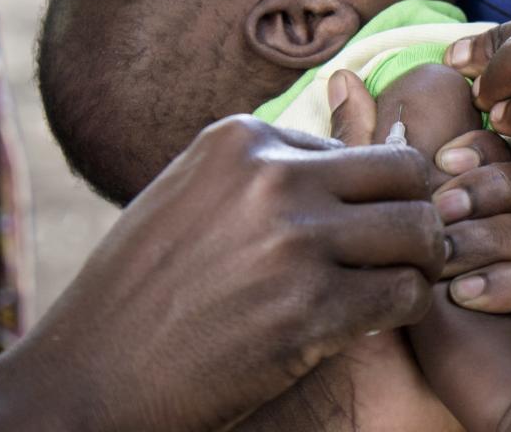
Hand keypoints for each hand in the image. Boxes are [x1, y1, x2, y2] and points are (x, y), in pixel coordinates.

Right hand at [0, 116, 445, 431]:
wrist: (88, 376)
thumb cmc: (144, 288)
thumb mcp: (195, 195)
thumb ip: (266, 168)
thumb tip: (359, 133)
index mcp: (243, 138)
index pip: (357, 148)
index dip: (371, 193)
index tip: (362, 229)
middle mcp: (272, 177)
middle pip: (407, 174)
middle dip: (419, 212)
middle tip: (413, 249)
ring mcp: (293, 241)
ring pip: (419, 231)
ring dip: (422, 262)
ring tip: (402, 283)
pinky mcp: (310, 310)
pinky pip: (406, 294)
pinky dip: (410, 308)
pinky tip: (383, 320)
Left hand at [331, 72, 510, 352]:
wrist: (374, 389)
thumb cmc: (367, 296)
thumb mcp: (359, 217)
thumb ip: (360, 150)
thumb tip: (346, 76)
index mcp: (476, 201)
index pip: (508, 154)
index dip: (484, 151)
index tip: (443, 163)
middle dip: (491, 191)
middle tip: (443, 210)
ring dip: (491, 241)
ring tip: (444, 265)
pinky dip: (505, 287)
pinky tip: (463, 298)